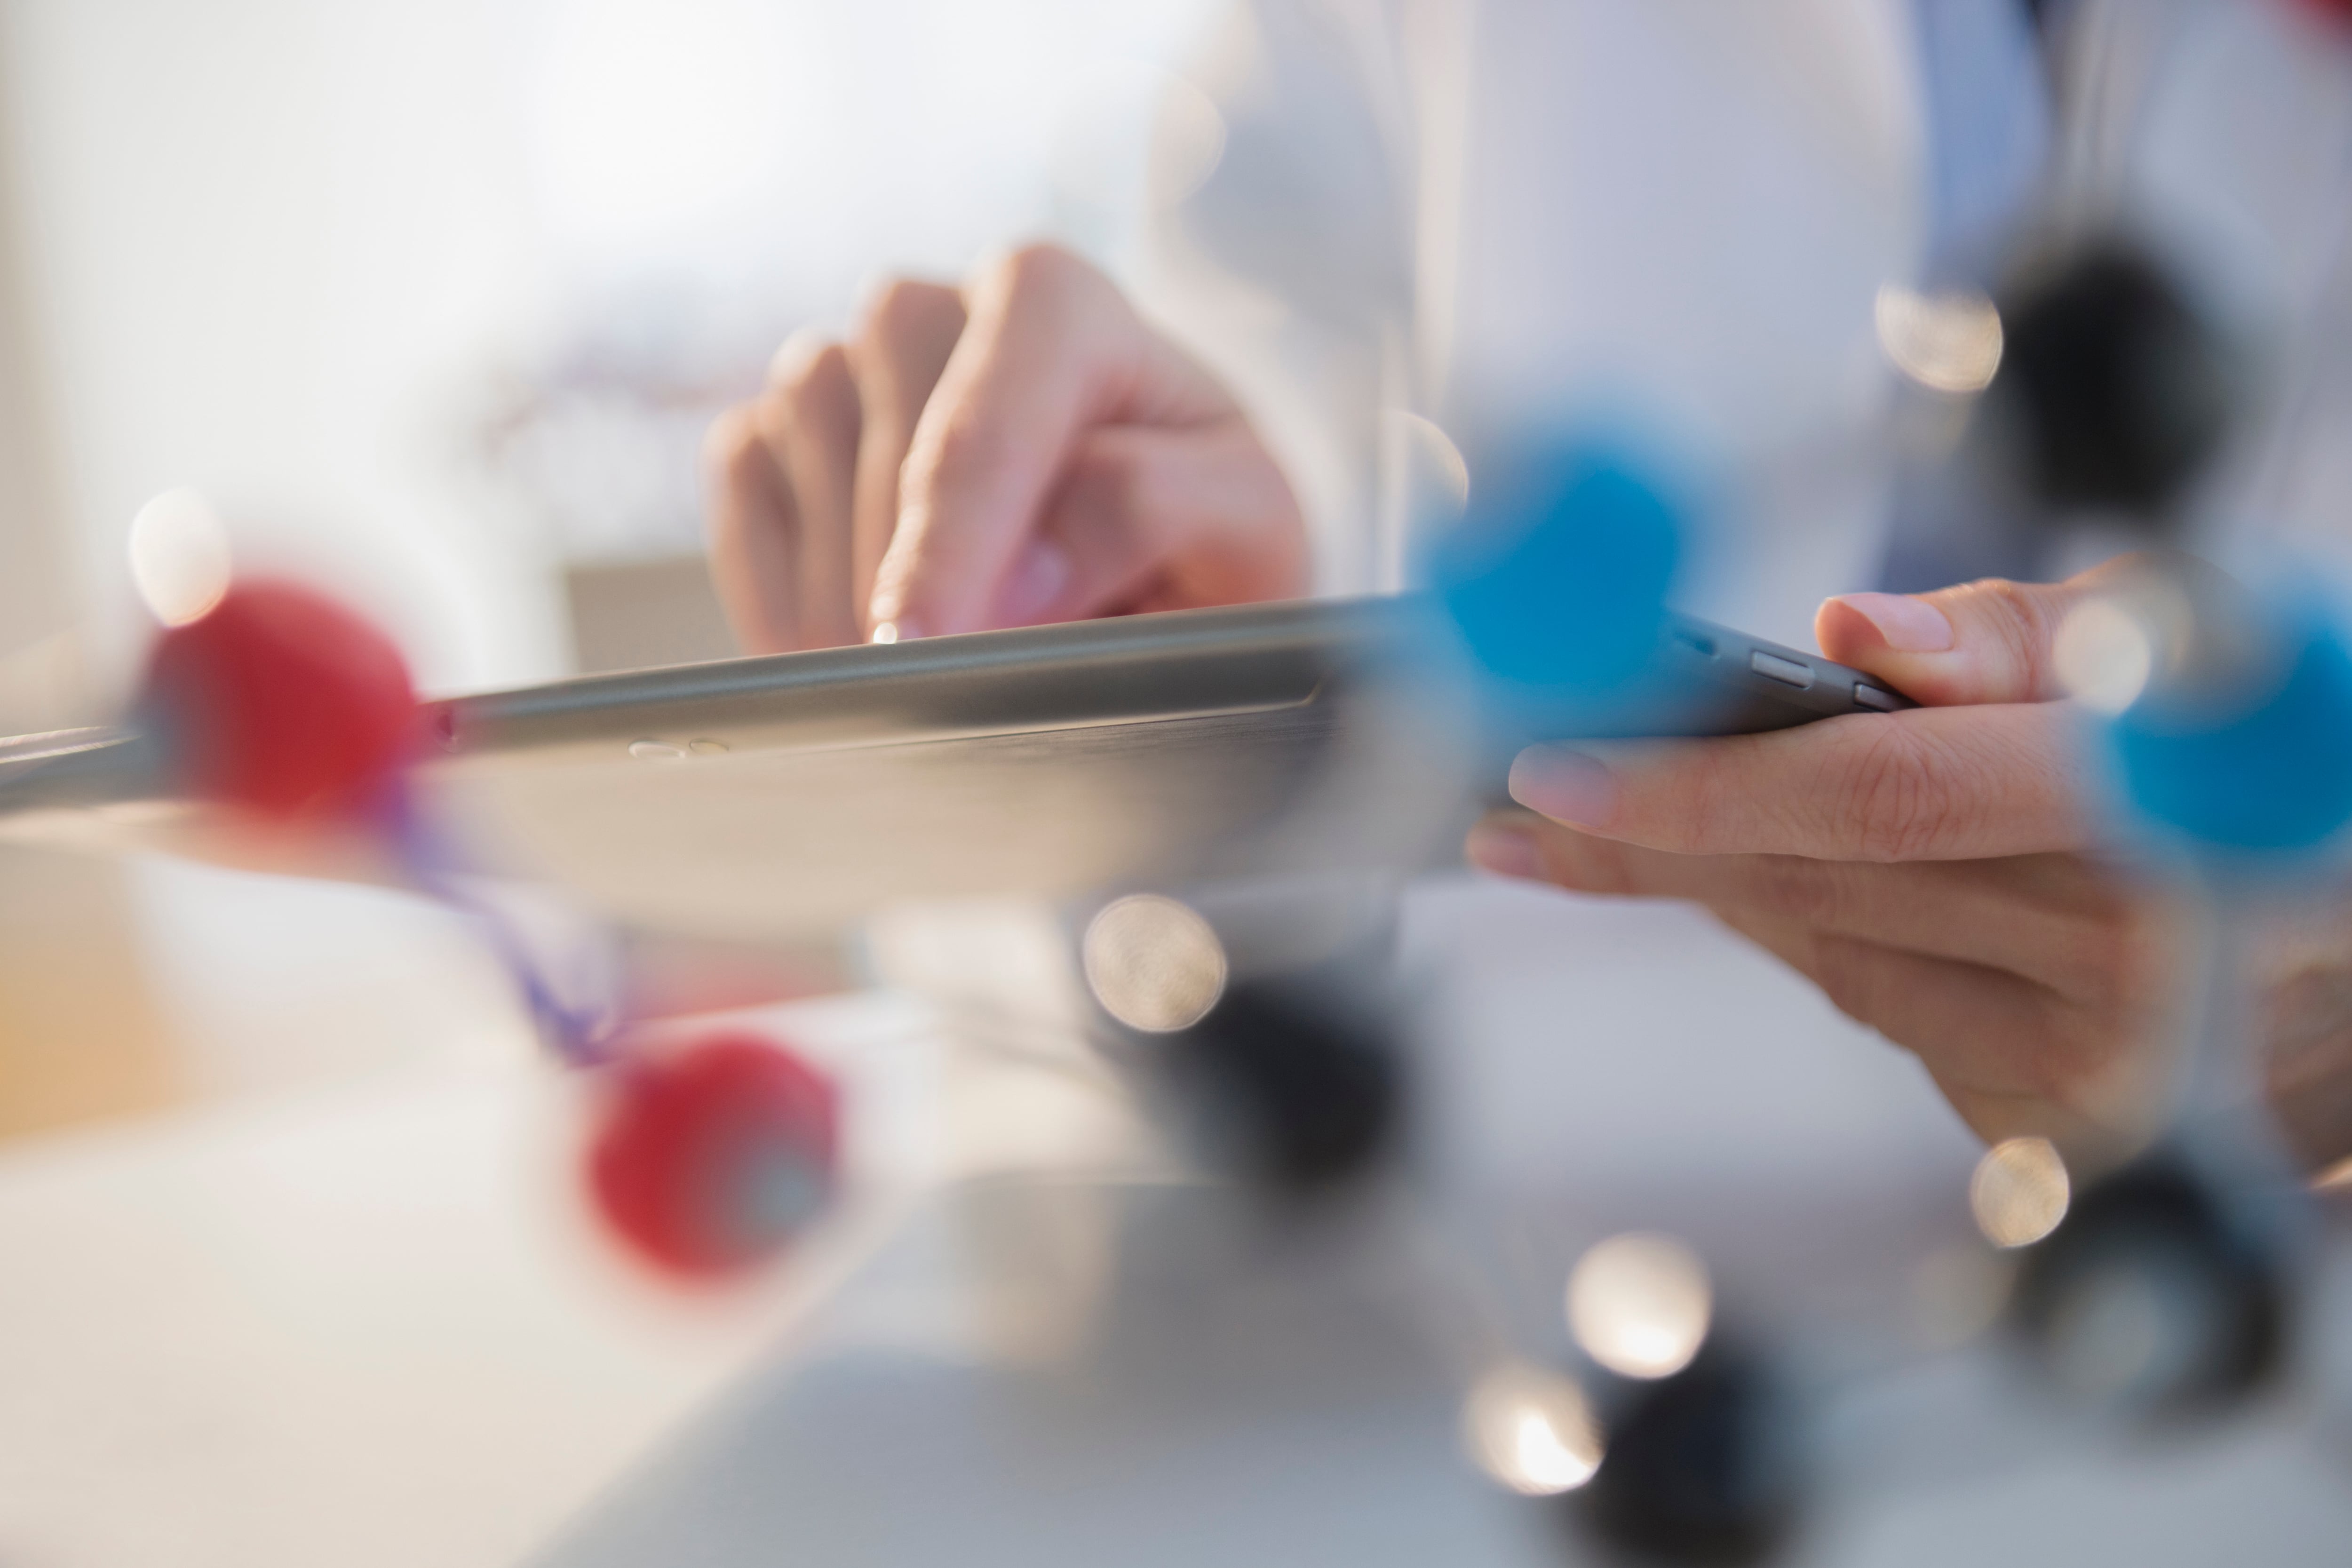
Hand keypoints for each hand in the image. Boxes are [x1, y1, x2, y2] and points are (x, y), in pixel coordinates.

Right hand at [703, 243, 1308, 652]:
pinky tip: (841, 643)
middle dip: (903, 574)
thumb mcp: (1246, 526)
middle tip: (935, 695)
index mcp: (1062, 303)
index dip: (948, 541)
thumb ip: (1152, 515)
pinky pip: (741, 481)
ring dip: (841, 585)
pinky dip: (778, 580)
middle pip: (885, 425)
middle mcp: (945, 307)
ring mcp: (851, 360)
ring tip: (910, 680)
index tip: (919, 646)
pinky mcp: (782, 421)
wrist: (1155, 560)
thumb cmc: (1209, 536)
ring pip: (800, 444)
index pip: (986, 412)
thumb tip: (1016, 575)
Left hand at [1466, 563, 2195, 1158]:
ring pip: (1835, 963)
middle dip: (1646, 849)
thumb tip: (1838, 630)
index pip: (1875, 796)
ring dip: (1726, 896)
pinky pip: (1890, 1019)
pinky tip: (1813, 900)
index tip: (1555, 773)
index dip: (1700, 790)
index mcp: (2148, 816)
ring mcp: (2093, 1075)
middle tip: (1518, 814)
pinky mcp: (2063, 1139)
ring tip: (1625, 836)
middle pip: (1818, 894)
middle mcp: (2124, 965)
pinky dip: (1838, 950)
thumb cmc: (2263, 758)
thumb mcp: (2179, 646)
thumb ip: (2012, 636)